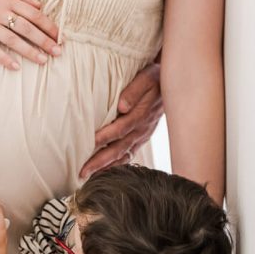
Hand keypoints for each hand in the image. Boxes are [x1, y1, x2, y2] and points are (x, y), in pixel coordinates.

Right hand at [0, 0, 60, 69]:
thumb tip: (38, 4)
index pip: (33, 14)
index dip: (48, 25)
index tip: (59, 36)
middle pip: (26, 28)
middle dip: (44, 41)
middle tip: (58, 52)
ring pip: (12, 40)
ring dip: (29, 51)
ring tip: (43, 61)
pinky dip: (4, 58)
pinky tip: (16, 67)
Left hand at [80, 62, 162, 176]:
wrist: (172, 83)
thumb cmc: (155, 77)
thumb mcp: (147, 77)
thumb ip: (134, 90)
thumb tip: (121, 106)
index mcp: (142, 114)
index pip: (120, 129)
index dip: (104, 137)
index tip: (88, 144)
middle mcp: (142, 129)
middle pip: (119, 148)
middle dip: (100, 161)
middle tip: (82, 171)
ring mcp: (143, 135)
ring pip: (123, 155)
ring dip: (106, 166)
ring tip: (88, 176)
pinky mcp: (142, 137)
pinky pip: (129, 154)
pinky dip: (117, 164)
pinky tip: (105, 171)